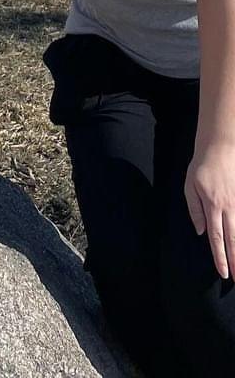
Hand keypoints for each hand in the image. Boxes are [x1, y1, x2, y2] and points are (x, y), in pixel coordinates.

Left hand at [185, 139, 234, 278]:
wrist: (220, 147)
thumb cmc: (202, 166)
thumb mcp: (190, 186)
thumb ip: (195, 210)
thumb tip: (202, 233)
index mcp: (213, 206)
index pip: (217, 238)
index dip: (220, 257)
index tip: (223, 273)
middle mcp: (229, 207)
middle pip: (233, 240)